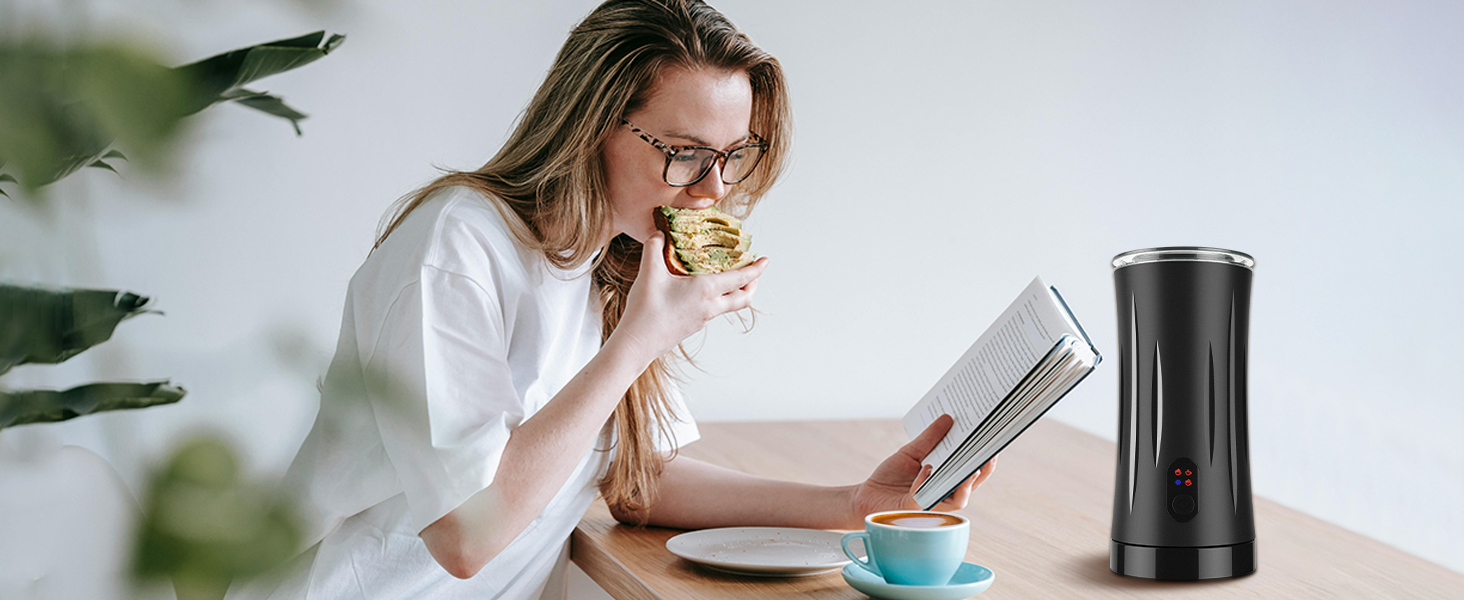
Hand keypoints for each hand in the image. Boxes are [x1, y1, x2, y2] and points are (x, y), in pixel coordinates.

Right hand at [612, 231, 768, 362]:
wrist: (638, 343)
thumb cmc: (646, 310)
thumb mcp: (649, 273)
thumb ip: (654, 248)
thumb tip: (658, 234)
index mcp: (705, 290)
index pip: (740, 278)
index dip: (756, 269)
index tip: (766, 260)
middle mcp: (710, 306)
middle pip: (743, 298)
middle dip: (752, 284)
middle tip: (753, 272)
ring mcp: (703, 318)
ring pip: (730, 306)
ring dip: (736, 292)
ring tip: (730, 279)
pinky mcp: (694, 325)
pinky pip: (714, 310)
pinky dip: (719, 299)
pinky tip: (704, 291)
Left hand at [848, 414, 997, 521]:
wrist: (867, 495)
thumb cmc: (890, 476)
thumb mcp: (910, 452)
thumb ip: (929, 438)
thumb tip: (948, 418)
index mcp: (946, 479)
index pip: (972, 472)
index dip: (986, 461)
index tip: (994, 444)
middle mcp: (944, 494)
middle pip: (971, 486)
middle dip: (982, 471)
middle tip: (989, 455)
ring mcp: (932, 503)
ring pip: (957, 499)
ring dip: (964, 484)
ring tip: (968, 467)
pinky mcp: (915, 509)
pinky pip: (926, 497)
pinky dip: (926, 481)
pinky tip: (927, 468)